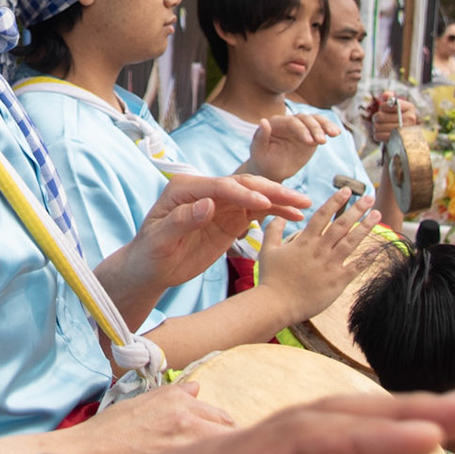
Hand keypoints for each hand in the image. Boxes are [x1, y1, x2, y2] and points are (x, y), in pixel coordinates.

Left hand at [108, 175, 308, 294]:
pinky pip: (256, 212)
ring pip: (254, 196)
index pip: (220, 186)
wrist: (151, 267)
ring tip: (304, 206)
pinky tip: (294, 217)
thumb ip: (183, 220)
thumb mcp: (160, 239)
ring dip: (280, 199)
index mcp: (186, 188)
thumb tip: (208, 205)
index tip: (265, 204)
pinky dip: (275, 212)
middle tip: (298, 200)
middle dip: (271, 191)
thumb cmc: (150, 252)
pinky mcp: (229, 219)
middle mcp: (206, 190)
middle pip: (243, 185)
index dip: (244, 193)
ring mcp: (220, 204)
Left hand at [243, 111, 338, 182]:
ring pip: (315, 120)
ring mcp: (301, 127)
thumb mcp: (258, 152)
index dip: (302, 130)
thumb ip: (260, 137)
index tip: (311, 142)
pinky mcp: (310, 134)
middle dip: (315, 129)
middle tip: (322, 141)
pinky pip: (321, 128)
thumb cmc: (263, 161)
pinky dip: (329, 128)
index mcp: (275, 123)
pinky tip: (337, 132)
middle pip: (305, 119)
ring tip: (335, 134)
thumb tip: (263, 121)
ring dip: (325, 125)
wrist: (272, 170)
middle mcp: (289, 121)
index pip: (291, 122)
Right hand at [258, 190, 378, 323]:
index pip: (323, 215)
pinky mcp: (337, 281)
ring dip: (366, 227)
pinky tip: (379, 247)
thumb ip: (272, 231)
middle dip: (357, 209)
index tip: (347, 190)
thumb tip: (278, 216)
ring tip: (377, 215)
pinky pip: (356, 267)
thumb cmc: (270, 278)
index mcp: (304, 241)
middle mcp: (319, 250)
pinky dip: (368, 257)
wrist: (276, 304)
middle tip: (370, 197)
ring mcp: (330, 265)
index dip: (335, 201)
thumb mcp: (267, 250)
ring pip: (352, 242)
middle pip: (342, 225)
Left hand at [367, 96, 417, 144]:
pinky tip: (382, 134)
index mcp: (409, 107)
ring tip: (381, 126)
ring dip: (376, 127)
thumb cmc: (397, 117)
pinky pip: (378, 136)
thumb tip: (385, 96)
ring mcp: (404, 131)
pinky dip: (377, 135)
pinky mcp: (397, 141)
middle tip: (379, 120)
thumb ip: (390, 98)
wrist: (405, 137)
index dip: (382, 107)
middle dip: (377, 118)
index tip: (385, 109)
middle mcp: (410, 118)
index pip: (386, 105)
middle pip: (380, 116)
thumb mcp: (396, 106)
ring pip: (377, 126)